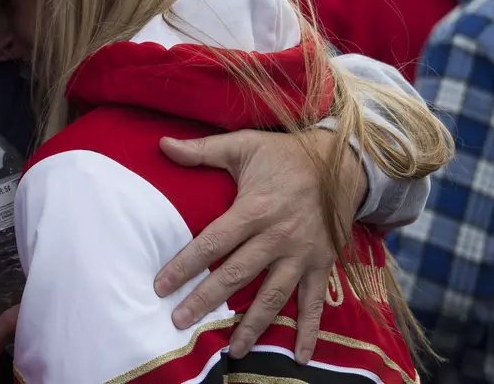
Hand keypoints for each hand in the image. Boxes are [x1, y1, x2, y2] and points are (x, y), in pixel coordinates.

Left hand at [154, 130, 365, 363]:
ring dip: (253, 325)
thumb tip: (162, 145)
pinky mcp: (322, 264)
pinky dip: (309, 331)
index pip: (212, 242)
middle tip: (179, 321)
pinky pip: (315, 302)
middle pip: (237, 275)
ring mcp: (302, 254)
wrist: (340, 162)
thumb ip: (202, 149)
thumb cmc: (283, 154)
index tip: (161, 285)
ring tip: (232, 350)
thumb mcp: (243, 145)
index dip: (185, 265)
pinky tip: (299, 356)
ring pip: (273, 296)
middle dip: (206, 300)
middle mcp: (278, 237)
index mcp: (254, 209)